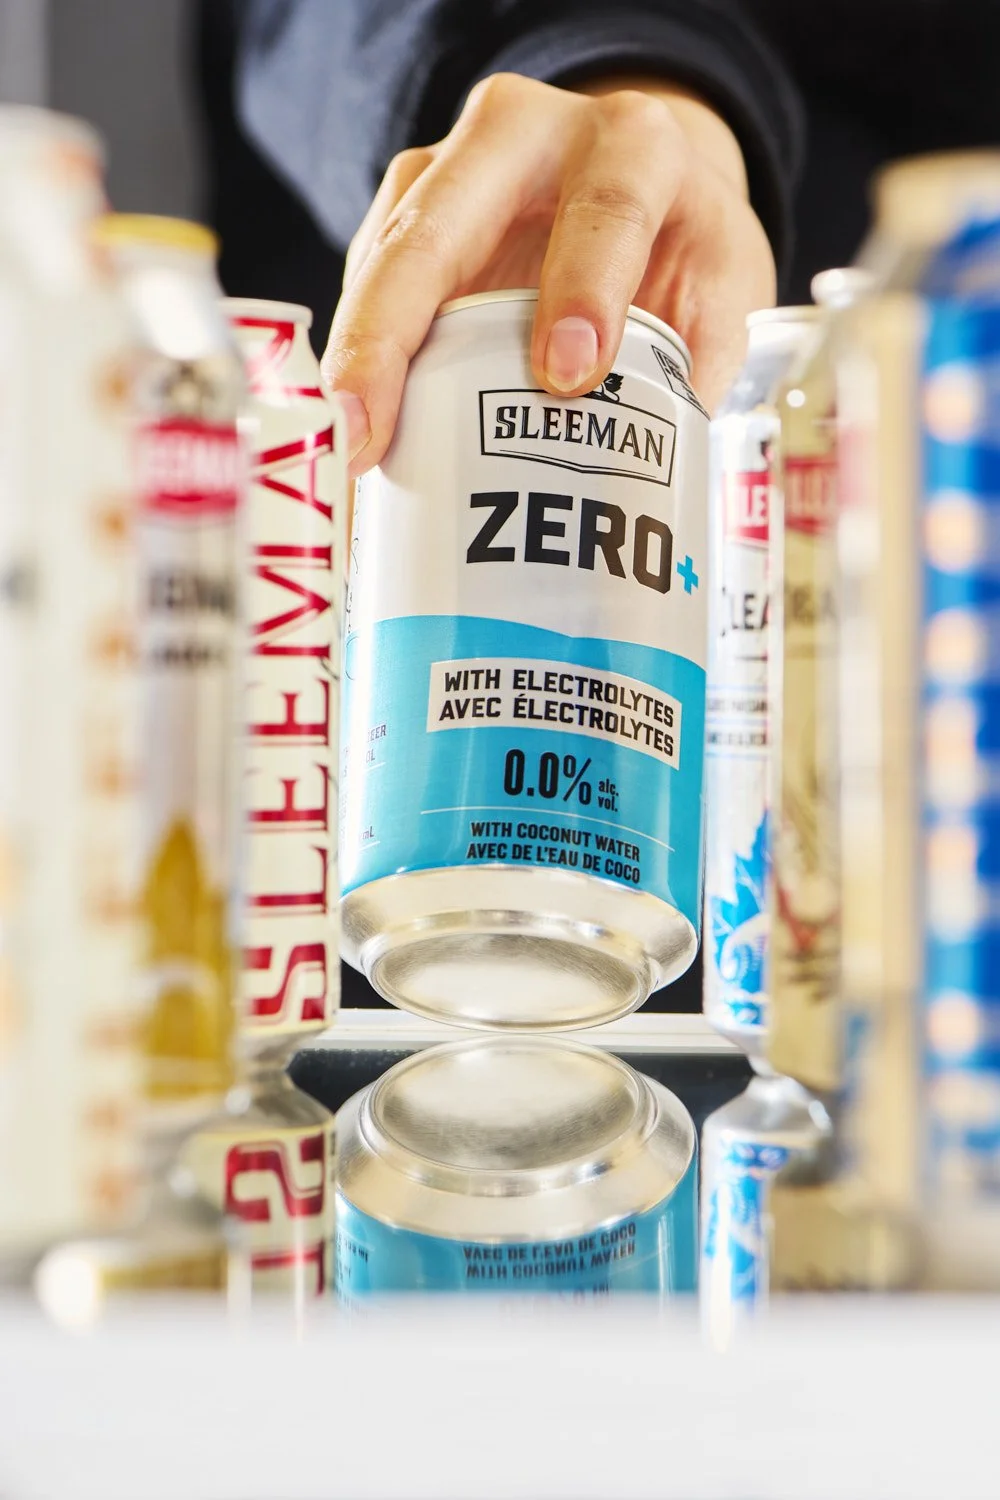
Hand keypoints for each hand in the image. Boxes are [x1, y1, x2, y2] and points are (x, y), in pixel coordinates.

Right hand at [323, 72, 775, 476]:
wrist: (645, 185)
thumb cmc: (684, 251)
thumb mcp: (723, 294)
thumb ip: (694, 368)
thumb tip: (644, 478)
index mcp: (633, 147)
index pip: (605, 209)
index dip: (582, 289)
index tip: (565, 377)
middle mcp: (527, 135)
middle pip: (438, 225)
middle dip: (394, 329)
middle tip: (371, 427)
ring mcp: (449, 169)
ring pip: (385, 253)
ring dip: (356, 354)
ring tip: (347, 443)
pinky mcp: (407, 214)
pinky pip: (369, 284)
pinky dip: (358, 357)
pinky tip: (352, 422)